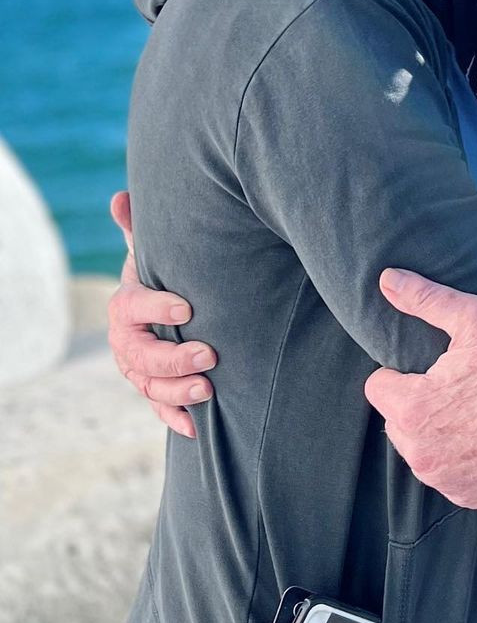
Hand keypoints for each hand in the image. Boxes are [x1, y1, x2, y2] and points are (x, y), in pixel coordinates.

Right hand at [107, 190, 216, 438]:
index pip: (133, 306)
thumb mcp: (158, 252)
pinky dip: (175, 418)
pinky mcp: (154, 389)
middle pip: (140, 356)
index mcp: (126, 305)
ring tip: (209, 389)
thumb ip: (142, 229)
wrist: (168, 308)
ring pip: (149, 386)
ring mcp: (138, 369)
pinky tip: (196, 426)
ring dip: (177, 392)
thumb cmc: (168, 274)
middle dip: (173, 358)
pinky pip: (158, 409)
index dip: (156, 307)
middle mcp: (126, 341)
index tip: (187, 307)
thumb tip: (121, 197)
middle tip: (209, 355)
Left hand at [364, 269, 476, 507]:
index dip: (402, 372)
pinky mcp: (467, 495)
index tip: (431, 368)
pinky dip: (458, 458)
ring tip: (471, 410)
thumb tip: (387, 280)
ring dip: (434, 433)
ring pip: (419, 449)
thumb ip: (424, 299)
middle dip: (416, 403)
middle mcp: (421, 453)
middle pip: (395, 420)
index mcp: (412, 409)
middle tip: (456, 387)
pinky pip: (446, 473)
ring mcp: (444, 480)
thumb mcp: (474, 318)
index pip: (377, 387)